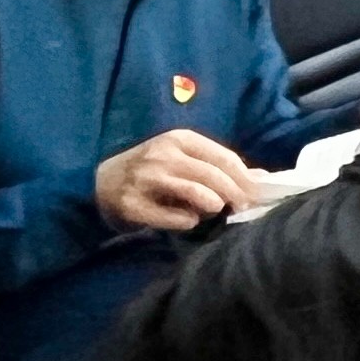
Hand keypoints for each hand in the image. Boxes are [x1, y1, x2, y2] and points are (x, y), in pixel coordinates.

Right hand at [94, 128, 261, 231]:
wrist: (99, 183)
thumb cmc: (150, 170)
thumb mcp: (181, 158)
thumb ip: (216, 165)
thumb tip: (261, 178)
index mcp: (179, 139)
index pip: (224, 157)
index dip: (245, 177)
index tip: (259, 193)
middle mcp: (163, 154)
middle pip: (214, 175)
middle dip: (236, 193)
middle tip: (244, 207)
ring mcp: (147, 179)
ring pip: (197, 193)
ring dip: (214, 205)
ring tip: (218, 211)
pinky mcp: (134, 204)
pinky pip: (175, 217)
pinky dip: (188, 221)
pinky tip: (188, 220)